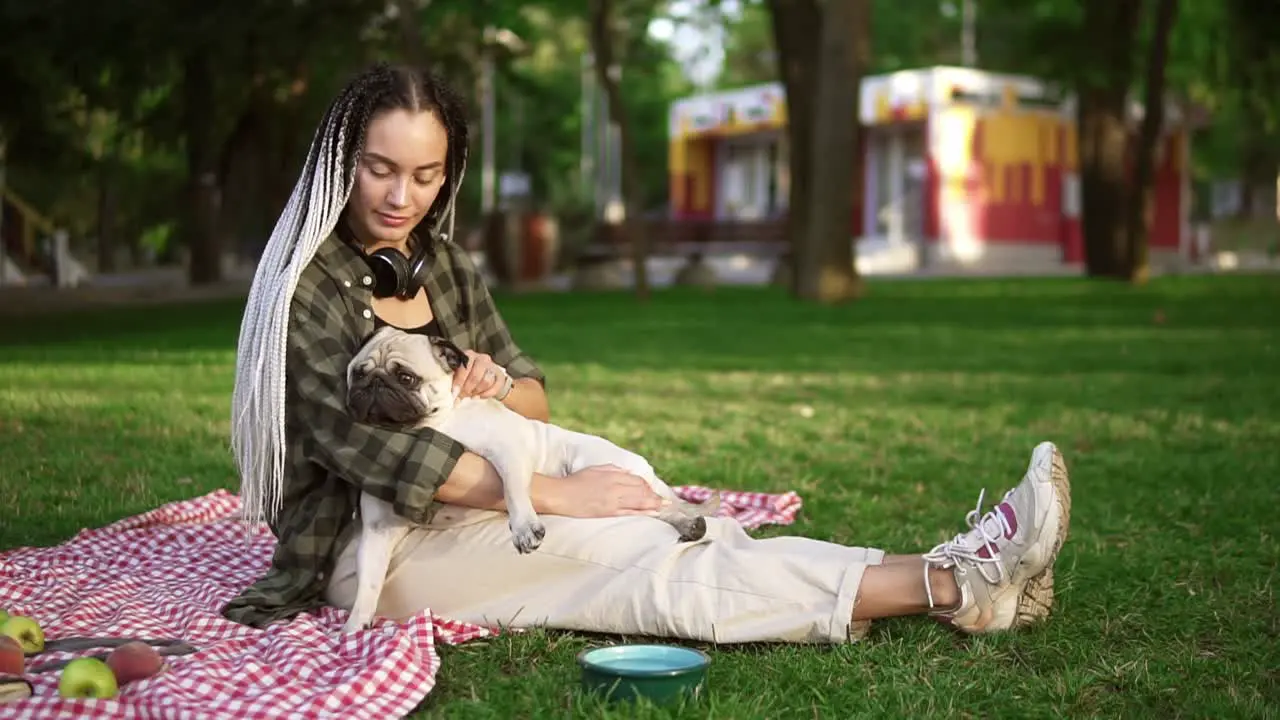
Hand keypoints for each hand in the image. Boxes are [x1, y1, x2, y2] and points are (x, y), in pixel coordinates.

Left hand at [453, 350, 509, 401]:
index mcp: (469, 355)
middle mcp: (482, 358)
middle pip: (475, 375)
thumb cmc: (469, 374)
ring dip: (476, 391)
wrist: (486, 375)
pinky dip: (486, 394)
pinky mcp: (500, 376)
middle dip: (467, 388)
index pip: (464, 367)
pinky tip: (479, 395)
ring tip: (471, 394)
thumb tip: (453, 396)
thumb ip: (455, 381)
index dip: (459, 381)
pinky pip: (494, 387)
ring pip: (486, 382)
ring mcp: (492, 367)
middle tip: (462, 395)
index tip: (455, 391)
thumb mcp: (459, 374)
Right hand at [535, 464, 665, 517]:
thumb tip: (627, 473)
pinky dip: (644, 511)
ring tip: (665, 506)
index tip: (652, 490)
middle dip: (654, 495)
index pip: (636, 479)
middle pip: (641, 490)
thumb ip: (613, 470)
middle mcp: (615, 486)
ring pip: (640, 501)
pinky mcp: (609, 512)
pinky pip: (630, 511)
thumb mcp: (596, 469)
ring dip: (654, 503)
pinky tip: (654, 512)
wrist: (561, 495)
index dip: (647, 485)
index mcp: (612, 474)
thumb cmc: (575, 481)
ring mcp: (613, 500)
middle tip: (665, 500)